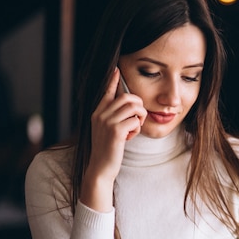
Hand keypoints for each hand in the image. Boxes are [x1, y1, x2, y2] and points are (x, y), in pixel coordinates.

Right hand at [80, 68, 147, 211]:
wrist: (101, 168)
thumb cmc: (108, 150)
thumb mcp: (107, 130)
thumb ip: (113, 117)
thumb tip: (126, 105)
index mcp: (98, 112)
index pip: (107, 92)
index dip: (113, 80)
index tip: (116, 69)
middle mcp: (100, 114)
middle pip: (128, 97)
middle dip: (139, 106)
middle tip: (138, 119)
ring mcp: (107, 122)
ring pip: (134, 107)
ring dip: (140, 117)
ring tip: (134, 128)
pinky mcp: (115, 131)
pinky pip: (135, 121)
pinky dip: (137, 129)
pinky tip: (129, 138)